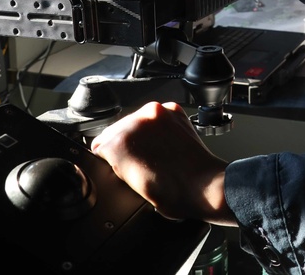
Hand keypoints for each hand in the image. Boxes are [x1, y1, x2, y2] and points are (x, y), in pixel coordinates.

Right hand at [91, 101, 236, 224]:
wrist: (205, 185)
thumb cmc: (173, 193)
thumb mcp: (130, 186)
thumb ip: (116, 165)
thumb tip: (111, 155)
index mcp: (120, 142)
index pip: (99, 146)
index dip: (107, 159)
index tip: (116, 165)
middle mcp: (137, 121)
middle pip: (116, 131)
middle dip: (123, 145)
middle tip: (137, 163)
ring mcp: (157, 113)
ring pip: (136, 121)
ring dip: (140, 135)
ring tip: (153, 155)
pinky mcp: (174, 111)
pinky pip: (156, 116)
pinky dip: (158, 127)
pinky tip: (164, 144)